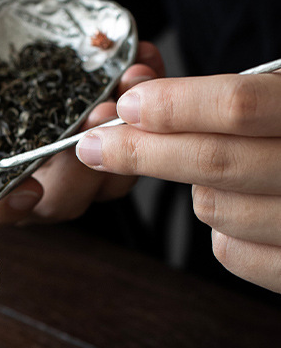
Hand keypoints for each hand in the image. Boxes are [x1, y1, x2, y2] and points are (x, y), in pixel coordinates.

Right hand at [0, 37, 164, 235]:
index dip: (5, 211)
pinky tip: (143, 60)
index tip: (25, 189)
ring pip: (107, 179)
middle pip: (61, 200)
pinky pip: (141, 144)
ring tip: (126, 82)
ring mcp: (78, 178)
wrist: (16, 63)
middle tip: (96, 115)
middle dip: (83, 161)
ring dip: (124, 134)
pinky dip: (147, 102)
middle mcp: (33, 193)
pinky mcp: (117, 154)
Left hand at [75, 72, 280, 293]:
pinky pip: (234, 252)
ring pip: (215, 209)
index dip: (175, 104)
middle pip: (213, 164)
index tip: (131, 103)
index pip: (240, 106)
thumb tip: (146, 95)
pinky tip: (241, 206)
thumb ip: (248, 95)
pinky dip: (223, 229)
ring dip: (194, 187)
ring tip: (212, 168)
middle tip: (99, 142)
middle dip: (144, 152)